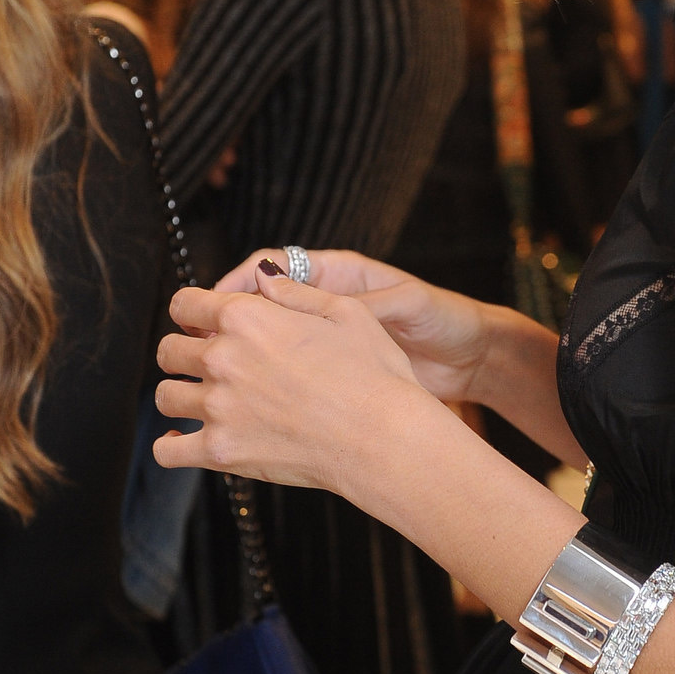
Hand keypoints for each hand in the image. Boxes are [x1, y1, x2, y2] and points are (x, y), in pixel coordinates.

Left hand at [155, 276, 427, 489]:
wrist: (383, 438)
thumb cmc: (374, 376)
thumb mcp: (346, 312)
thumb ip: (294, 292)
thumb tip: (263, 276)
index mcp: (247, 317)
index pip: (184, 304)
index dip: (191, 312)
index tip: (201, 324)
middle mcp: (223, 358)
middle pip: (168, 350)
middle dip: (182, 353)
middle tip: (203, 364)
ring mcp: (219, 407)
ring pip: (165, 397)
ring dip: (179, 396)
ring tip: (200, 402)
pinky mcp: (221, 451)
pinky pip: (167, 451)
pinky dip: (170, 447)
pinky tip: (184, 442)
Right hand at [212, 248, 492, 405]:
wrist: (472, 360)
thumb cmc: (444, 321)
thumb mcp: (405, 303)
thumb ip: (357, 299)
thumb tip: (303, 295)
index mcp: (338, 277)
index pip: (274, 270)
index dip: (238, 282)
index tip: (213, 303)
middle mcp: (324, 309)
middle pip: (257, 309)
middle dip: (225, 324)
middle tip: (201, 343)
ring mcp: (324, 343)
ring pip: (265, 346)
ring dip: (238, 358)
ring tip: (213, 375)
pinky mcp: (330, 374)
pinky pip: (288, 376)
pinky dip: (265, 387)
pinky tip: (246, 403)